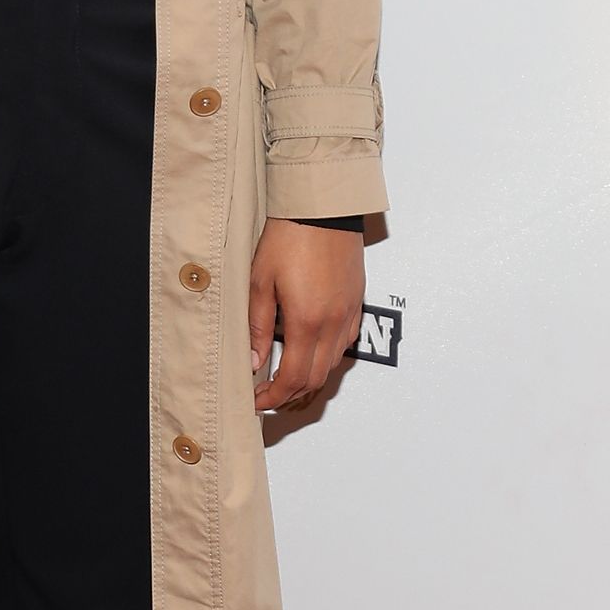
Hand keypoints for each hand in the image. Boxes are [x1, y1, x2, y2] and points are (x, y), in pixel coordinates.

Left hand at [248, 219, 363, 413]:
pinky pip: (345, 343)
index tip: (258, 399)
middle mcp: (333, 322)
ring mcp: (348, 314)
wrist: (322, 209)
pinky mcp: (356, 303)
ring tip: (285, 375)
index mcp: (306, 320)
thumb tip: (253, 360)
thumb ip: (256, 326)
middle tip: (267, 393)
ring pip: (332, 365)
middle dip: (290, 394)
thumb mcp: (260, 281)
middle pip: (315, 379)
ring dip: (308, 377)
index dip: (273, 395)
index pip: (292, 377)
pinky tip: (310, 350)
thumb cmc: (290, 237)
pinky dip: (326, 357)